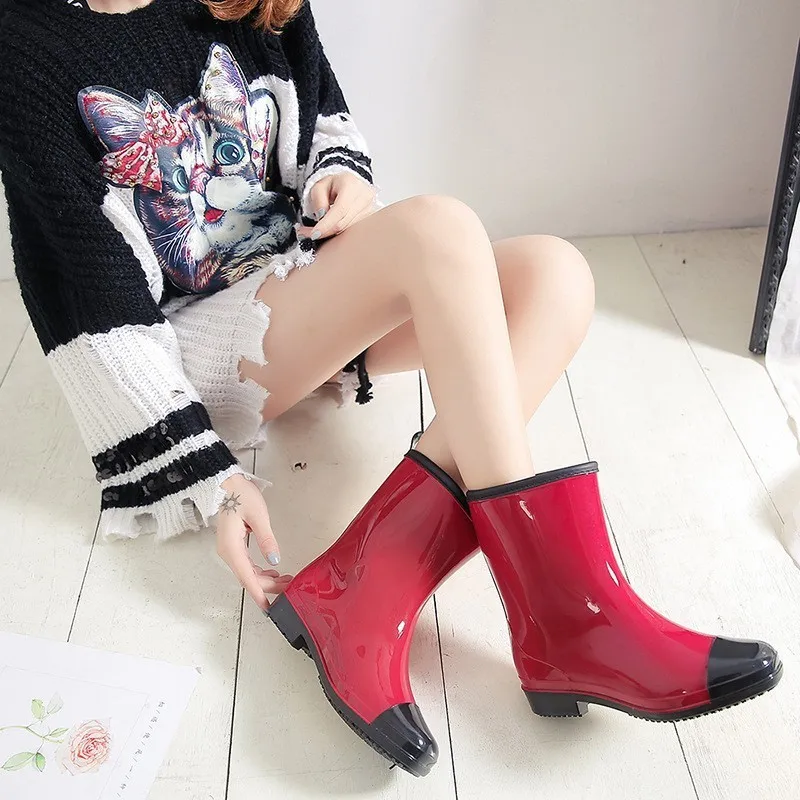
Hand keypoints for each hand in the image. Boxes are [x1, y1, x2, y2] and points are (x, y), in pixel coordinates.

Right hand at [215, 474, 292, 609]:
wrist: (226, 484)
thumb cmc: (240, 496)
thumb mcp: (258, 516)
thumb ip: (266, 540)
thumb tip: (274, 560)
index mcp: (231, 547)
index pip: (246, 576)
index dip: (258, 593)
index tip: (267, 607)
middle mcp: (228, 552)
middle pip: (248, 577)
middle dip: (268, 586)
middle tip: (288, 587)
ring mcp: (229, 549)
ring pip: (247, 572)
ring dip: (265, 580)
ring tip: (285, 581)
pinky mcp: (233, 545)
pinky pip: (246, 564)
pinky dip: (259, 571)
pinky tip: (272, 573)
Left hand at [298, 171, 375, 241]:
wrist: (347, 184)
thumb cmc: (333, 185)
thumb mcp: (319, 187)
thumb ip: (319, 201)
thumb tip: (322, 218)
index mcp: (352, 185)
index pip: (340, 210)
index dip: (326, 225)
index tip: (314, 234)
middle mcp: (365, 196)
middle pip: (344, 223)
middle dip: (325, 231)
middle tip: (308, 233)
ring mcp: (370, 209)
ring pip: (348, 230)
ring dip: (331, 234)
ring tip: (318, 230)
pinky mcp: (370, 219)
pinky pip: (353, 232)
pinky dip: (339, 234)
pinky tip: (330, 230)